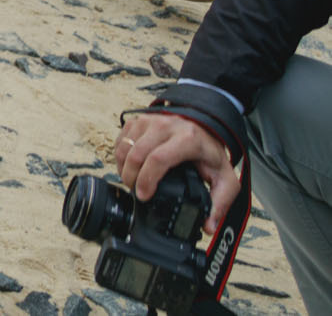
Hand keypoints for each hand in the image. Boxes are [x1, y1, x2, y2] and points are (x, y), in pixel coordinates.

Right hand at [117, 110, 240, 234]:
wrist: (205, 130)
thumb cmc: (211, 155)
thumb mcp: (225, 180)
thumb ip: (220, 204)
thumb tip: (208, 227)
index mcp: (188, 139)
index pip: (158, 159)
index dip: (146, 180)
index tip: (144, 196)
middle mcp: (167, 126)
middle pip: (137, 154)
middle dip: (131, 178)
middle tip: (136, 193)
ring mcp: (151, 120)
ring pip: (126, 146)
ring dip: (124, 168)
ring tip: (132, 182)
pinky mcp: (139, 119)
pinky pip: (121, 139)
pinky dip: (120, 156)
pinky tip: (129, 167)